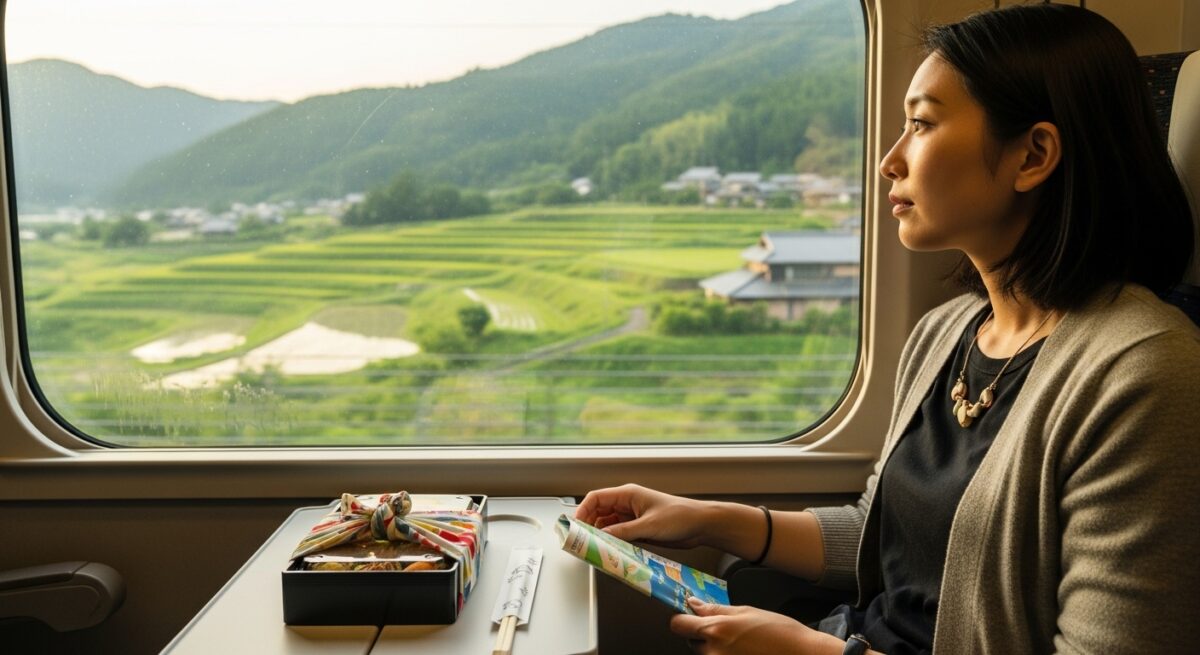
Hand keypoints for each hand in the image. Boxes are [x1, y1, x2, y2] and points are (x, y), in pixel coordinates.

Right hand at [574, 483, 711, 547]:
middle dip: (588, 526)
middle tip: (581, 541)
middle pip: (598, 513)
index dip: (582, 511)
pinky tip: (610, 551)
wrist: (701, 525)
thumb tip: (602, 536)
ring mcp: (632, 517)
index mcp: (628, 494)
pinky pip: (619, 535)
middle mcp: (627, 504)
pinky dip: (612, 542)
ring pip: (607, 525)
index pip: (596, 498)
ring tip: (594, 549)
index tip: (575, 526)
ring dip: (600, 536)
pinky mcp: (638, 529)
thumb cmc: (680, 516)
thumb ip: (624, 531)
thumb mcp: (649, 525)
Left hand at [670, 598, 843, 654]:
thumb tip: (694, 604)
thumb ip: (716, 609)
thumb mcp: (747, 612)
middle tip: (727, 631)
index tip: (689, 616)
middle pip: (692, 641)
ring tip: (741, 644)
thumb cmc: (782, 633)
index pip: (678, 624)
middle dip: (704, 635)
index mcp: (717, 630)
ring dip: (715, 648)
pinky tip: (744, 652)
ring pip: (705, 654)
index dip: (683, 618)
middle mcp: (714, 652)